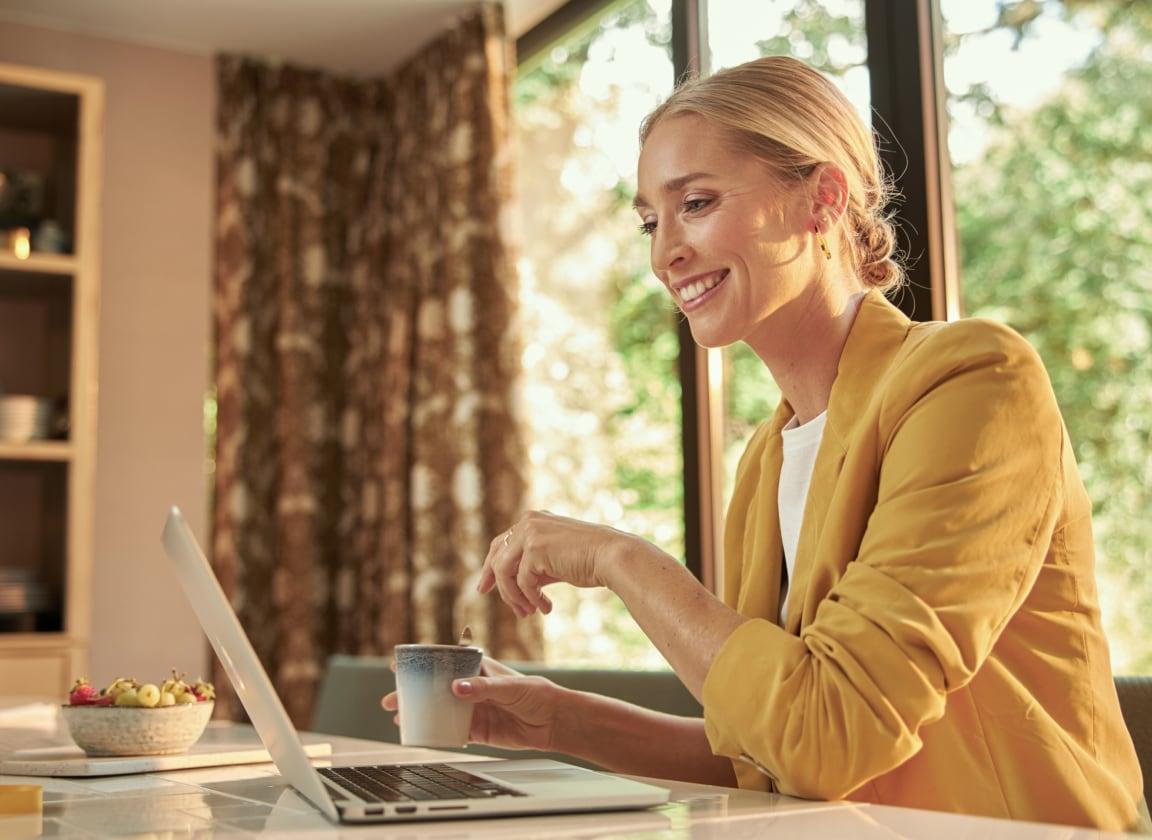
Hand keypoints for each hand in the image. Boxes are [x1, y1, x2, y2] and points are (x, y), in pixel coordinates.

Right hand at [381, 657, 561, 750]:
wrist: (553, 722)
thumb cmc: (537, 694)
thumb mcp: (510, 686)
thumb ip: (483, 688)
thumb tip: (456, 688)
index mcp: (478, 668)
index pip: (445, 661)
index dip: (422, 662)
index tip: (400, 662)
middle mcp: (472, 688)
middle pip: (435, 687)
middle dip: (412, 691)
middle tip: (391, 697)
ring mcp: (473, 709)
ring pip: (439, 709)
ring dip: (419, 712)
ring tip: (399, 716)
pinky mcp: (478, 730)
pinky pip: (451, 731)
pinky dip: (435, 732)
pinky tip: (421, 733)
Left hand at [478, 511, 636, 617]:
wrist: (611, 557)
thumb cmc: (590, 559)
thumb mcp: (555, 560)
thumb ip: (533, 566)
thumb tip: (512, 586)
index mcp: (533, 520)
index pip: (501, 543)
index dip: (489, 568)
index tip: (484, 588)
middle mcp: (528, 521)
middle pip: (497, 557)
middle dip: (495, 585)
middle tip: (507, 607)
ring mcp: (529, 533)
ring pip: (505, 572)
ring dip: (515, 598)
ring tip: (530, 613)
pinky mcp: (534, 549)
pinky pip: (522, 582)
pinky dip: (531, 599)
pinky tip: (546, 608)